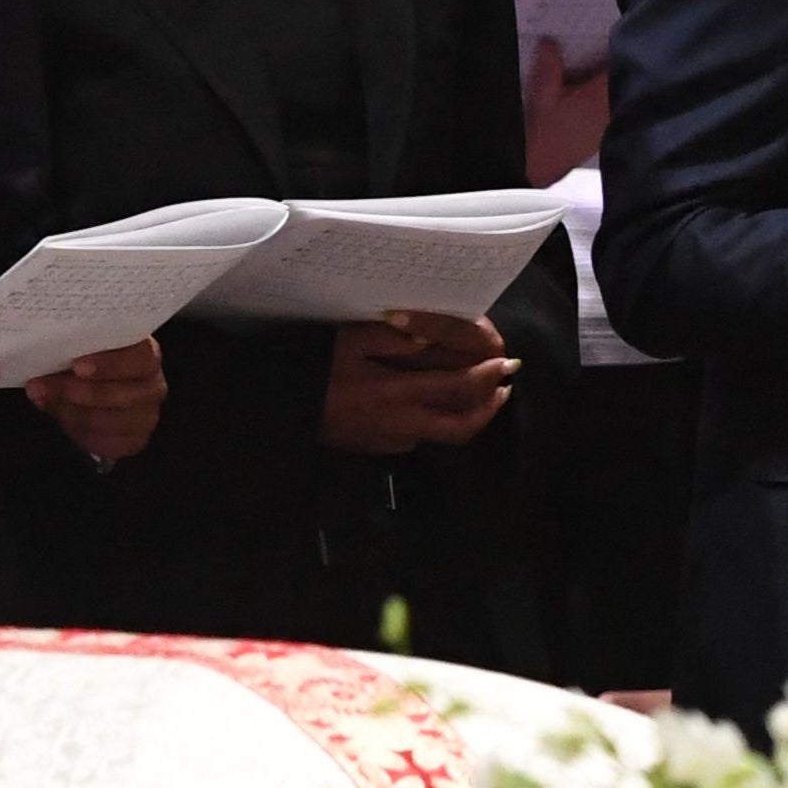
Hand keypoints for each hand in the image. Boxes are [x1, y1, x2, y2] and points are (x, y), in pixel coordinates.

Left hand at [30, 337, 170, 465]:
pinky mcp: (137, 439)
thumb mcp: (79, 354)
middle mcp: (154, 385)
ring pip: (110, 421)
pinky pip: (108, 442)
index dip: (109, 363)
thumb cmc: (88, 365)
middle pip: (121, 394)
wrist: (96, 395)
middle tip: (41, 388)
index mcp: (146, 354)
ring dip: (73, 412)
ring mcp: (148, 415)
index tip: (77, 366)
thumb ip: (68, 356)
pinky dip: (82, 433)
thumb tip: (42, 368)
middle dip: (78, 392)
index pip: (140, 357)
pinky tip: (66, 421)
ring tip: (48, 402)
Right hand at [319, 310, 512, 457]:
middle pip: (460, 427)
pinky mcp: (376, 448)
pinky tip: (428, 404)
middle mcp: (401, 425)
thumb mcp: (352, 340)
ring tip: (475, 396)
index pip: (458, 389)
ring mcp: (388, 441)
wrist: (280, 408)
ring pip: (439, 434)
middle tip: (503, 390)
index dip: (487, 377)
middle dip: (488, 410)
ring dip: (463, 417)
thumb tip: (433, 340)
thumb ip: (396, 340)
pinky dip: (433, 421)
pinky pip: (415, 436)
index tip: (506, 365)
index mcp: (398, 394)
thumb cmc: (313, 365)